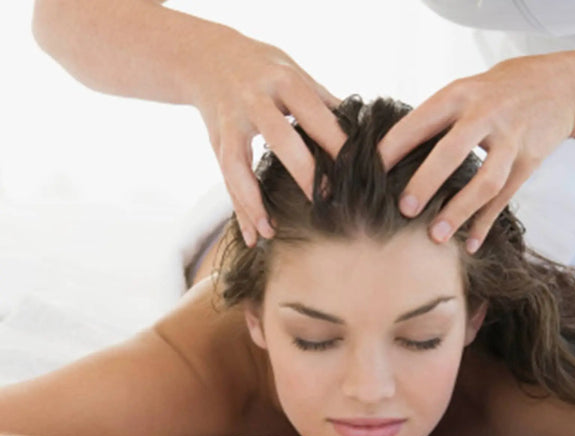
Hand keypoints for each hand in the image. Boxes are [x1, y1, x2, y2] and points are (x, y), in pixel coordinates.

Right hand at [191, 29, 346, 246]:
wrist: (207, 56)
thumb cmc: (264, 68)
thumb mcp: (294, 72)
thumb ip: (324, 102)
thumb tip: (365, 130)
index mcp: (283, 80)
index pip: (314, 114)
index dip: (335, 142)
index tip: (356, 172)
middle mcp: (254, 100)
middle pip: (279, 137)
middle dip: (303, 170)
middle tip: (326, 201)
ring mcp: (231, 123)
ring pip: (238, 165)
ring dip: (253, 201)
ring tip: (270, 231)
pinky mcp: (216, 142)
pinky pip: (226, 180)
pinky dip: (239, 210)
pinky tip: (253, 236)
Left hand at [379, 53, 574, 253]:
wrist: (558, 85)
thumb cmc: (496, 91)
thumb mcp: (463, 91)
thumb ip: (433, 120)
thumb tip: (388, 155)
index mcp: (458, 95)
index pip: (419, 122)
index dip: (393, 148)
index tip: (370, 174)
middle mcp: (485, 114)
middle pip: (452, 151)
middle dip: (426, 182)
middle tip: (404, 209)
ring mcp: (511, 139)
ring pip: (485, 181)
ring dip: (460, 211)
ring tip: (436, 236)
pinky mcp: (529, 161)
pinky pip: (505, 197)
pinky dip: (486, 223)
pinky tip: (471, 243)